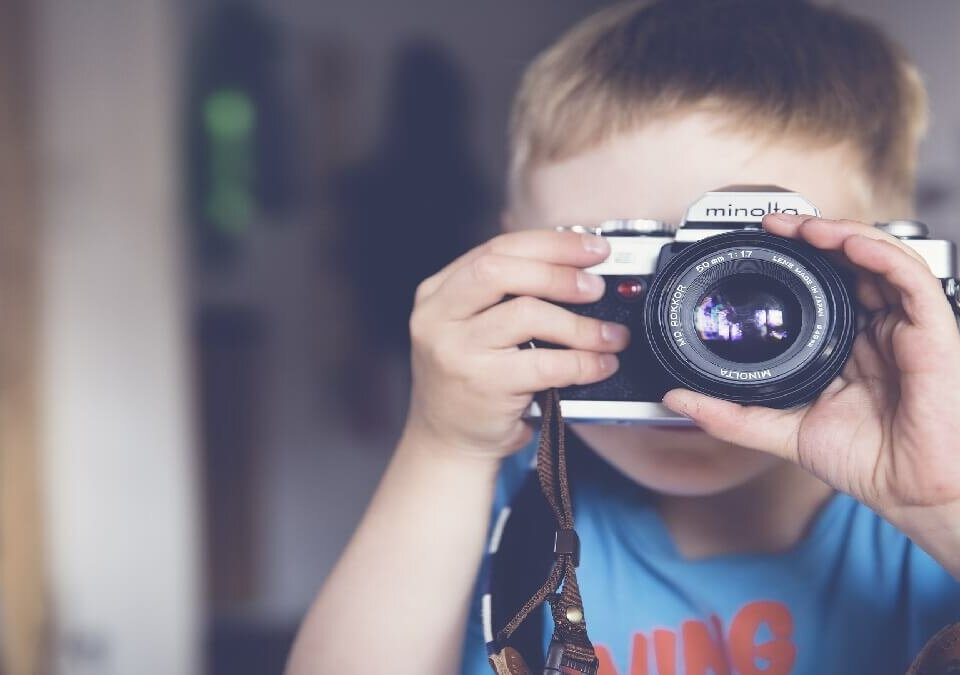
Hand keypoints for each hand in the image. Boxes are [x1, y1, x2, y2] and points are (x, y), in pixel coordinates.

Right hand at [405, 230, 629, 460]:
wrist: (446, 441)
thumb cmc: (470, 380)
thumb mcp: (471, 327)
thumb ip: (506, 295)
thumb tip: (577, 268)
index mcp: (438, 292)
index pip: (496, 249)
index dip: (550, 244)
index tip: (591, 248)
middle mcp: (439, 317)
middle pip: (501, 271)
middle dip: (559, 272)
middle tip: (597, 286)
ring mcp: (457, 351)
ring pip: (526, 314)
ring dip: (580, 323)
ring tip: (610, 334)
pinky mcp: (483, 385)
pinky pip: (546, 364)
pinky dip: (582, 362)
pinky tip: (600, 364)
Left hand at [662, 214, 959, 562]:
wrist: (909, 492)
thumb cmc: (866, 461)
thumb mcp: (783, 430)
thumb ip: (730, 415)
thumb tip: (677, 399)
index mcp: (850, 343)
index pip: (828, 283)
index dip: (798, 257)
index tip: (760, 243)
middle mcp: (878, 328)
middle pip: (851, 261)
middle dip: (813, 234)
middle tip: (774, 224)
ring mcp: (905, 327)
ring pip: (880, 257)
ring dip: (841, 233)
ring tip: (803, 227)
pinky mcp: (932, 331)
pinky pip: (910, 278)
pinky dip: (878, 254)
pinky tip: (846, 244)